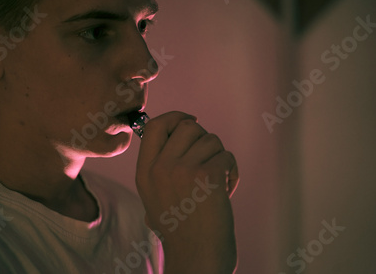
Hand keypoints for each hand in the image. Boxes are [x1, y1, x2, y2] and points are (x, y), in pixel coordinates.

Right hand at [135, 111, 238, 273]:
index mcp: (144, 172)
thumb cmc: (181, 230)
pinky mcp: (206, 176)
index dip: (175, 116)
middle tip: (208, 161)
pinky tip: (225, 191)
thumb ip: (160, 165)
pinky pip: (226, 156)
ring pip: (211, 140)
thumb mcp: (155, 196)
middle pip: (187, 126)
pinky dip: (231, 171)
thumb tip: (183, 129)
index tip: (191, 121)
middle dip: (204, 140)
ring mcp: (182, 170)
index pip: (155, 125)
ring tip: (216, 183)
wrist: (196, 258)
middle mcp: (160, 167)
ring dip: (219, 158)